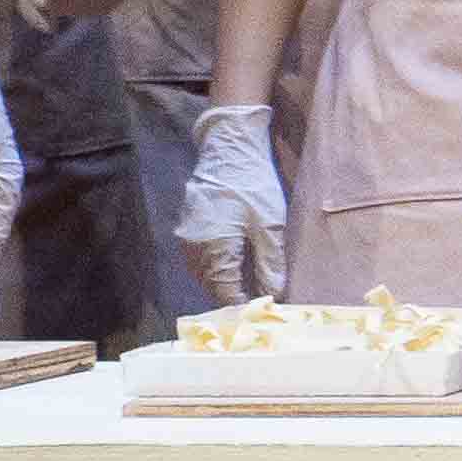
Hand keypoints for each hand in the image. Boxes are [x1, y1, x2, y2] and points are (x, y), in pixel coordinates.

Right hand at [175, 101, 289, 303]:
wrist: (229, 148)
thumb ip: (270, 262)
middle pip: (212, 286)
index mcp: (214, 251)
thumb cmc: (253, 184)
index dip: (243, 305)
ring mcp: (186, 239)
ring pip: (205, 273)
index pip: (225, 293)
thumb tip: (275, 293)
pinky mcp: (187, 228)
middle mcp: (193, 250)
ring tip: (250, 284)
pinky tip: (236, 262)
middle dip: (234, 295)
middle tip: (260, 299)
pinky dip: (217, 265)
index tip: (261, 312)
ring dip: (224, 280)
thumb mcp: (270, 224)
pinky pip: (200, 258)